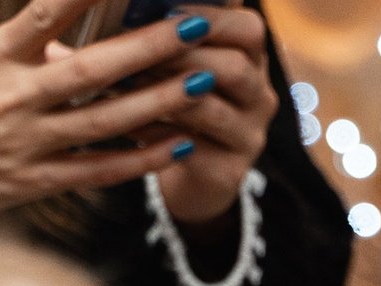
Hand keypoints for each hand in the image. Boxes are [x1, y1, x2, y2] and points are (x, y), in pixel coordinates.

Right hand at [0, 0, 225, 220]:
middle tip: (194, 25)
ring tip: (202, 81)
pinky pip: (98, 171)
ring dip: (159, 102)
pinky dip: (140, 160)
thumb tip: (71, 24)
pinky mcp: (34, 181)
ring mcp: (26, 142)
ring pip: (106, 122)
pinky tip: (177, 145)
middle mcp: (13, 96)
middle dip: (148, 47)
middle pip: (92, 69)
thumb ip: (26, 47)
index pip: (43, 13)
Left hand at [141, 6, 278, 227]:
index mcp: (252, 61)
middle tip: (136, 49)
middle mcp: (260, 97)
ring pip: (211, 109)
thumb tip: (121, 4)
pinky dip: (154, 132)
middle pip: (235, 67)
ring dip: (163, 92)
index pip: (250, 29)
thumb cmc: (177, 104)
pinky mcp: (229, 172)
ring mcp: (249, 137)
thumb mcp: (181, 64)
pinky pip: (190, 148)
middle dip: (180, 55)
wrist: (191, 173)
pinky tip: (127, 123)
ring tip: (125, 81)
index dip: (211, 17)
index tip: (166, 12)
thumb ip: (169, 36)